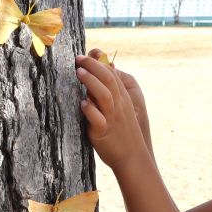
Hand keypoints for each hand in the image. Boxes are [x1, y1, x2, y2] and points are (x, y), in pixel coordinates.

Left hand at [75, 50, 150, 170]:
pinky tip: (82, 103)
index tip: (89, 53)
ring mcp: (112, 119)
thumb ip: (113, 93)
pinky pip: (98, 120)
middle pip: (109, 80)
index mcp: (122, 99)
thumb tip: (103, 74)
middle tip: (79, 59)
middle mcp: (119, 106)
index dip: (101, 62)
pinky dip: (90, 110)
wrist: (133, 158)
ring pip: (104, 96)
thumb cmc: (123, 133)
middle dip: (94, 67)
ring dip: (91, 82)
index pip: (113, 75)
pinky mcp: (104, 133)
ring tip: (79, 72)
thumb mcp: (122, 110)